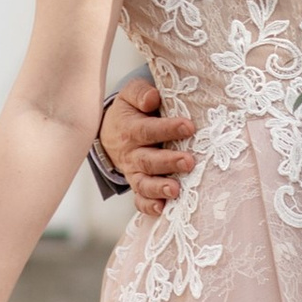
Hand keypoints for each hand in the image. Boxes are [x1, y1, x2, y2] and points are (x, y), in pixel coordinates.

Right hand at [98, 72, 195, 216]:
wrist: (112, 133)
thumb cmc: (131, 111)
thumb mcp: (131, 95)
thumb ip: (141, 93)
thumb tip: (153, 98)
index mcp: (131, 129)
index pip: (149, 130)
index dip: (168, 129)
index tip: (189, 126)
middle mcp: (132, 153)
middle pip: (149, 160)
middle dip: (169, 162)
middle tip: (189, 161)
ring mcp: (134, 172)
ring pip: (144, 183)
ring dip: (159, 188)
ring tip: (175, 190)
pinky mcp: (138, 186)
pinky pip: (140, 200)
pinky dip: (149, 206)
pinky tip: (162, 209)